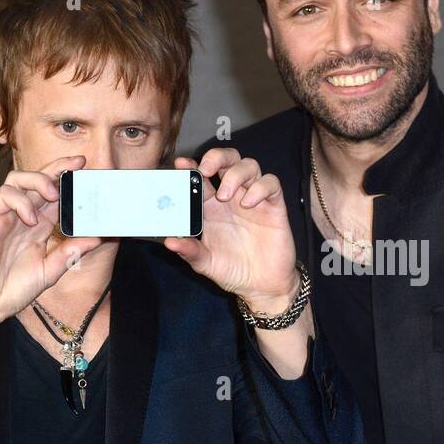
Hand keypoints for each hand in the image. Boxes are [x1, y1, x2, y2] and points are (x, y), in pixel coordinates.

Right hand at [0, 154, 102, 329]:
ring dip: (38, 180)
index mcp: (39, 226)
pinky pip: (3, 196)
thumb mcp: (51, 271)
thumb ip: (71, 254)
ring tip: (54, 194)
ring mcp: (6, 217)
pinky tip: (31, 219)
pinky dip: (20, 201)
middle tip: (78, 164)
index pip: (56, 195)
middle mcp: (24, 217)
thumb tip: (97, 238)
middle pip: (39, 180)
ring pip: (18, 180)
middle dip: (58, 167)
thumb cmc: (14, 289)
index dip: (70, 181)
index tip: (89, 174)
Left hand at [164, 149, 298, 312]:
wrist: (262, 286)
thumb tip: (169, 242)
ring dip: (235, 173)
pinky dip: (260, 187)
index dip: (192, 166)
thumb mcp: (205, 263)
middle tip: (205, 169)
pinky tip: (249, 203)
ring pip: (249, 165)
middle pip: (227, 160)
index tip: (181, 164)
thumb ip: (189, 251)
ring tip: (225, 195)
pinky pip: (271, 183)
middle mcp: (233, 197)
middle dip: (216, 157)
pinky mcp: (274, 206)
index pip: (201, 176)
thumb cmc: (233, 271)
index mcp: (211, 206)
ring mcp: (254, 199)